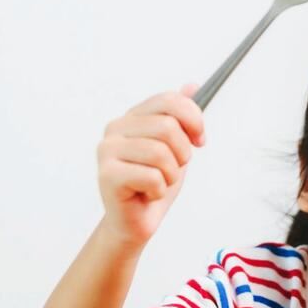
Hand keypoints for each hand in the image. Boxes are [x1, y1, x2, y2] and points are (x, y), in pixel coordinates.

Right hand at [96, 84, 205, 245]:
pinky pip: (152, 177)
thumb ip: (181, 117)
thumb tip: (193, 85)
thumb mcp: (176, 147)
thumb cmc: (153, 185)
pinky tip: (146, 194)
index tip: (200, 140)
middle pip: (168, 127)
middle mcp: (116, 128)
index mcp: (132, 117)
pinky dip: (158, 191)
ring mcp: (107, 151)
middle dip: (181, 155)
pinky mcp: (107, 175)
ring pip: (161, 153)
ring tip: (158, 184)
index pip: (169, 101)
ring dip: (170, 176)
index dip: (193, 120)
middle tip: (170, 170)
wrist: (136, 223)